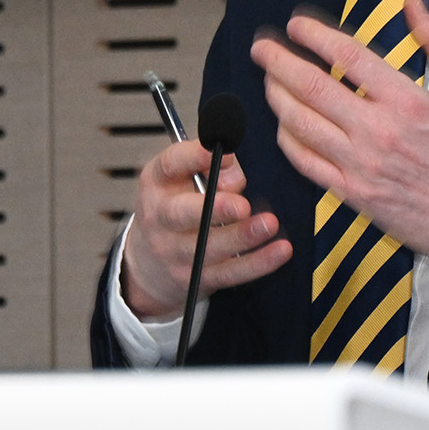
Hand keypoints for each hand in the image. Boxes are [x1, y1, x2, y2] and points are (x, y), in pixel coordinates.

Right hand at [121, 139, 291, 318]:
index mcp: (157, 183)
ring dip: (242, 236)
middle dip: (214, 208)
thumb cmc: (175, 208)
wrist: (149, 265)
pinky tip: (279, 251)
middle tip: (242, 205)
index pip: (170, 164)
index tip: (220, 151)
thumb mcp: (182, 178)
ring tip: (268, 224)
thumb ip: (211, 167)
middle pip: (181, 213)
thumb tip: (234, 174)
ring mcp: (175, 252)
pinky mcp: (196, 278)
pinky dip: (257, 263)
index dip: (193, 157)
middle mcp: (160, 218)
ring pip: (209, 247)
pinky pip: (229, 272)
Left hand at [253, 0, 428, 283]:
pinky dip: (288, 138)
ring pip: (300, 124)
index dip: (315, 35)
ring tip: (268, 80)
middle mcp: (378, 131)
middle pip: (311, 87)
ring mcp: (361, 165)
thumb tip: (412, 4)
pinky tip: (283, 122)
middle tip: (262, 47)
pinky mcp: (353, 194)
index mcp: (407, 100)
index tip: (297, 24)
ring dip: (276, 96)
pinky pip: (305, 162)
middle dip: (278, 61)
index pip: (348, 57)